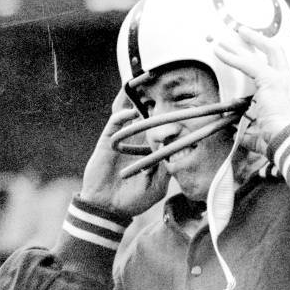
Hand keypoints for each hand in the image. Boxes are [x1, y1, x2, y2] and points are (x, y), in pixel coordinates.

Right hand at [80, 89, 170, 217]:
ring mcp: (122, 141)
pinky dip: (122, 117)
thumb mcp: (158, 187)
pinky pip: (114, 125)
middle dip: (152, 99)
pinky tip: (130, 112)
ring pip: (129, 115)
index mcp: (151, 150)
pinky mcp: (107, 143)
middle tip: (160, 80)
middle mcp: (138, 142)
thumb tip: (174, 148)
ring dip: (134, 100)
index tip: (182, 102)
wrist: (109, 208)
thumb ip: (165, 168)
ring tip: (142, 83)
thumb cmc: (135, 200)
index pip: (162, 129)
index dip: (169, 116)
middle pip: (145, 115)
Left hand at [214, 26, 289, 154]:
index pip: (276, 67)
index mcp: (285, 92)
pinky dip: (232, 57)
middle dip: (257, 39)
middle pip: (275, 50)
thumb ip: (246, 129)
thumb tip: (233, 131)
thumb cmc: (277, 140)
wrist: (287, 141)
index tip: (250, 53)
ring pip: (260, 53)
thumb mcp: (258, 132)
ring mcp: (280, 79)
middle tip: (242, 33)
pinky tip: (219, 52)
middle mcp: (285, 81)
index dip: (262, 57)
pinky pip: (247, 63)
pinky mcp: (270, 80)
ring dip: (240, 45)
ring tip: (225, 39)